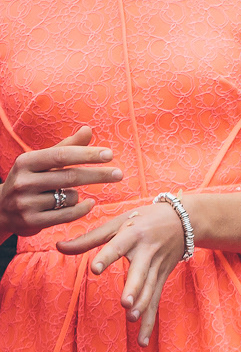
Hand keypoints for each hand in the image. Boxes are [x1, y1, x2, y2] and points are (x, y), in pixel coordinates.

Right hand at [0, 126, 122, 237]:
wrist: (2, 210)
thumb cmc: (31, 179)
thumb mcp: (42, 161)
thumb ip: (67, 147)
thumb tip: (87, 130)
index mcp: (26, 162)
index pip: (61, 155)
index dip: (87, 154)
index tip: (109, 154)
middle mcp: (23, 182)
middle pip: (70, 177)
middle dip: (98, 175)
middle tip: (119, 174)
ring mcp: (25, 203)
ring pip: (70, 197)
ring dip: (78, 195)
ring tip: (67, 193)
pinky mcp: (31, 221)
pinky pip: (67, 215)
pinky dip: (82, 209)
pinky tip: (89, 204)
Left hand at [57, 200, 187, 345]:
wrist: (185, 219)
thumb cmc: (144, 219)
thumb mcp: (117, 223)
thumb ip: (88, 239)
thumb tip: (58, 247)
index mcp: (133, 234)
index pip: (118, 246)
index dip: (108, 257)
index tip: (95, 268)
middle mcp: (148, 251)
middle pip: (141, 272)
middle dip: (135, 288)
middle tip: (126, 303)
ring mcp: (158, 266)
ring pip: (151, 288)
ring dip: (143, 304)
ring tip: (133, 317)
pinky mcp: (163, 277)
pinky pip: (156, 300)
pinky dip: (150, 321)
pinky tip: (142, 340)